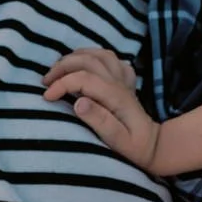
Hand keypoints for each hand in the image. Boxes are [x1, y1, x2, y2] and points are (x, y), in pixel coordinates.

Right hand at [42, 49, 160, 169]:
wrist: (155, 145)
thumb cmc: (135, 147)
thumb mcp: (118, 141)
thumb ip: (100, 121)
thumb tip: (78, 103)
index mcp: (116, 96)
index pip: (83, 78)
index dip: (61, 84)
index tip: (46, 97)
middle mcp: (119, 82)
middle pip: (88, 60)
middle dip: (62, 66)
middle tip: (46, 81)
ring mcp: (123, 79)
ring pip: (98, 54)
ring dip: (76, 57)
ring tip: (59, 69)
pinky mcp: (125, 81)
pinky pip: (111, 59)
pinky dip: (95, 57)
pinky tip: (86, 67)